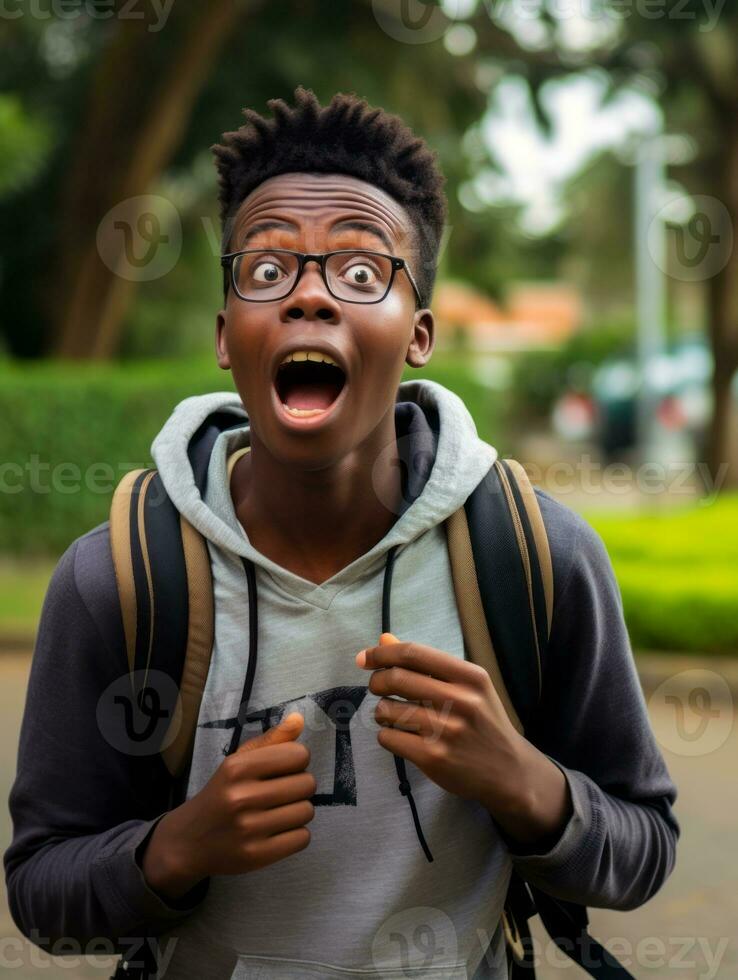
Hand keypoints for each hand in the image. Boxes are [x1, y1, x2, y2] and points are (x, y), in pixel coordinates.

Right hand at [141, 712, 315, 899]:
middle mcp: (242, 797)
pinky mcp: (256, 856)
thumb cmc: (222, 793)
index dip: (297, 761)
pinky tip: (278, 831)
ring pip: (307, 811)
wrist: (189, 841)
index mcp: (238, 767)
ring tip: (279, 811)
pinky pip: (302, 838)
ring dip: (298, 811)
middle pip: (307, 784)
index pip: (298, 755)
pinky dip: (296, 834)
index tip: (285, 769)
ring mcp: (248, 829)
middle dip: (300, 787)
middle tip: (282, 792)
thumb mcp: (239, 761)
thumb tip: (299, 719)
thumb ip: (272, 740)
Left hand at [356, 634, 571, 846]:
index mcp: (470, 677)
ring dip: (382, 711)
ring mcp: (447, 731)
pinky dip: (387, 735)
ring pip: (388, 709)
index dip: (382, 653)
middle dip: (377, 681)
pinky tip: (401, 736)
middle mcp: (461, 701)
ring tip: (393, 715)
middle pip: (396, 678)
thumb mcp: (466, 687)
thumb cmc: (482, 722)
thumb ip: (425, 663)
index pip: (414, 653)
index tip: (365, 658)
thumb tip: (384, 640)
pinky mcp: (434, 758)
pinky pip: (388, 738)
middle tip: (378, 687)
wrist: (509, 771)